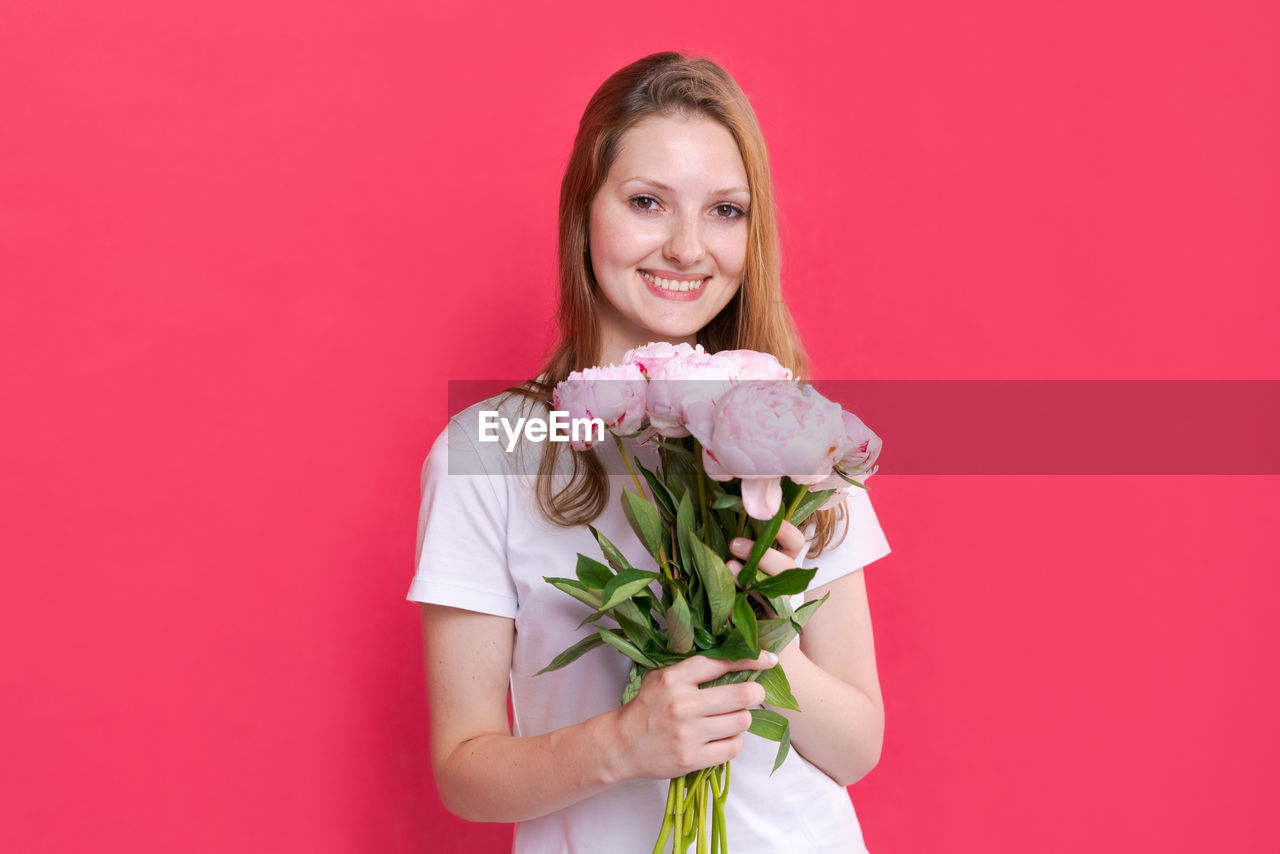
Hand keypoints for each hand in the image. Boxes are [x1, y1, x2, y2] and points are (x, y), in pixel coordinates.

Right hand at [610, 652, 775, 780]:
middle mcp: (682, 704)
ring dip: (741, 719)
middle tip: (755, 693)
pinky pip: (733, 747)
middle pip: (742, 695)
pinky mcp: (692, 758)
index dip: (750, 659)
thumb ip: (692, 668)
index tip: (768, 659)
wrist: (621, 746)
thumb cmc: (647, 707)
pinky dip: (733, 741)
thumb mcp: (662, 677)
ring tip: (730, 718)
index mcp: (674, 678)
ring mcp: (688, 734)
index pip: (721, 663)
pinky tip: (723, 737)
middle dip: (755, 692)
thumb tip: (734, 659)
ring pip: (741, 721)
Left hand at [725, 519, 805, 618]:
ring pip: (778, 589)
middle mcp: (786, 580)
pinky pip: (758, 613)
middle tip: (734, 544)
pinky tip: (726, 602)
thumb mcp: (740, 558)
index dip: (784, 530)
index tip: (766, 519)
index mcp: (781, 559)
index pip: (794, 542)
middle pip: (788, 566)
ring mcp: (780, 602)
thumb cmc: (738, 581)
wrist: (740, 623)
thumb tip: (725, 516)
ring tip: (728, 567)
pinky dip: (739, 606)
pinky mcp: (769, 621)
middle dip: (763, 554)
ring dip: (750, 576)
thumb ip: (740, 543)